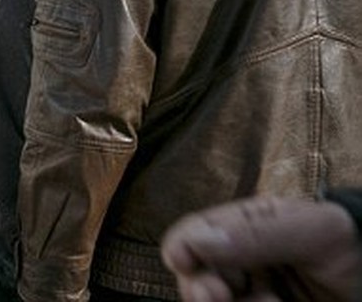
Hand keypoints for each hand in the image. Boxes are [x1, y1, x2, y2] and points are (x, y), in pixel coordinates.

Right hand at [162, 195, 361, 301]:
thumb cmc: (351, 247)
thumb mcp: (314, 231)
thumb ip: (257, 231)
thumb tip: (197, 241)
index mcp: (241, 230)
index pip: (193, 235)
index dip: (181, 247)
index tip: (181, 261)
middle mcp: (238, 265)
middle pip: (195, 278)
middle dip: (201, 288)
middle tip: (216, 298)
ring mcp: (251, 296)